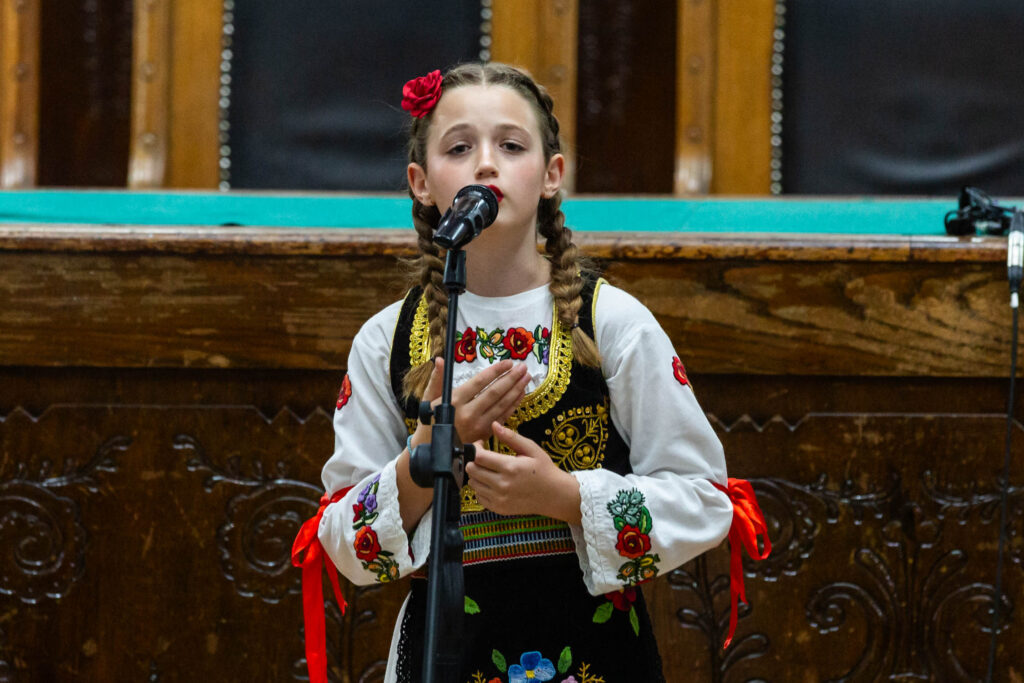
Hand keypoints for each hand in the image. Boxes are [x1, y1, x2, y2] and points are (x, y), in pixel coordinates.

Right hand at [420, 358, 529, 444]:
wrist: (431, 450)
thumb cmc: (430, 421)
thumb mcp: (429, 399)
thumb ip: (437, 379)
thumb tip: (439, 360)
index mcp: (455, 401)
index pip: (480, 382)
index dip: (496, 371)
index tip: (508, 362)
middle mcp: (468, 413)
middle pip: (494, 393)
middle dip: (511, 379)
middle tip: (523, 367)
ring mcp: (478, 425)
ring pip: (501, 405)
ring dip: (516, 390)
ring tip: (526, 378)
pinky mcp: (484, 434)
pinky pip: (503, 417)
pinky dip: (513, 405)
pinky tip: (521, 394)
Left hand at [466, 422, 581, 522]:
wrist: (555, 495)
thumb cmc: (544, 470)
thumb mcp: (531, 449)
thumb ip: (511, 437)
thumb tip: (494, 425)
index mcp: (510, 467)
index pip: (479, 457)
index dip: (476, 448)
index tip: (481, 444)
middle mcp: (502, 484)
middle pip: (472, 470)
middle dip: (474, 460)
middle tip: (484, 456)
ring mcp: (500, 499)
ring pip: (472, 484)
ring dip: (476, 474)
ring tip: (488, 469)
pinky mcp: (499, 508)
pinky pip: (478, 496)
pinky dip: (481, 488)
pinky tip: (491, 482)